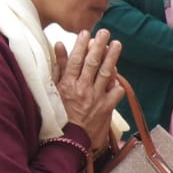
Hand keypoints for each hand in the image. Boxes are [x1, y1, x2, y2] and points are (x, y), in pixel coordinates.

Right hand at [54, 29, 122, 151]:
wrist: (69, 140)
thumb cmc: (60, 114)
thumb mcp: (54, 90)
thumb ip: (57, 67)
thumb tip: (59, 45)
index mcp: (67, 84)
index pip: (75, 60)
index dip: (81, 45)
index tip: (86, 33)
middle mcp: (82, 89)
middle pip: (92, 63)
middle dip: (99, 46)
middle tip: (105, 32)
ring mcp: (95, 98)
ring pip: (106, 73)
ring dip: (112, 58)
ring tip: (117, 44)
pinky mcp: (106, 108)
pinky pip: (115, 92)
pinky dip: (117, 84)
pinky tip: (118, 78)